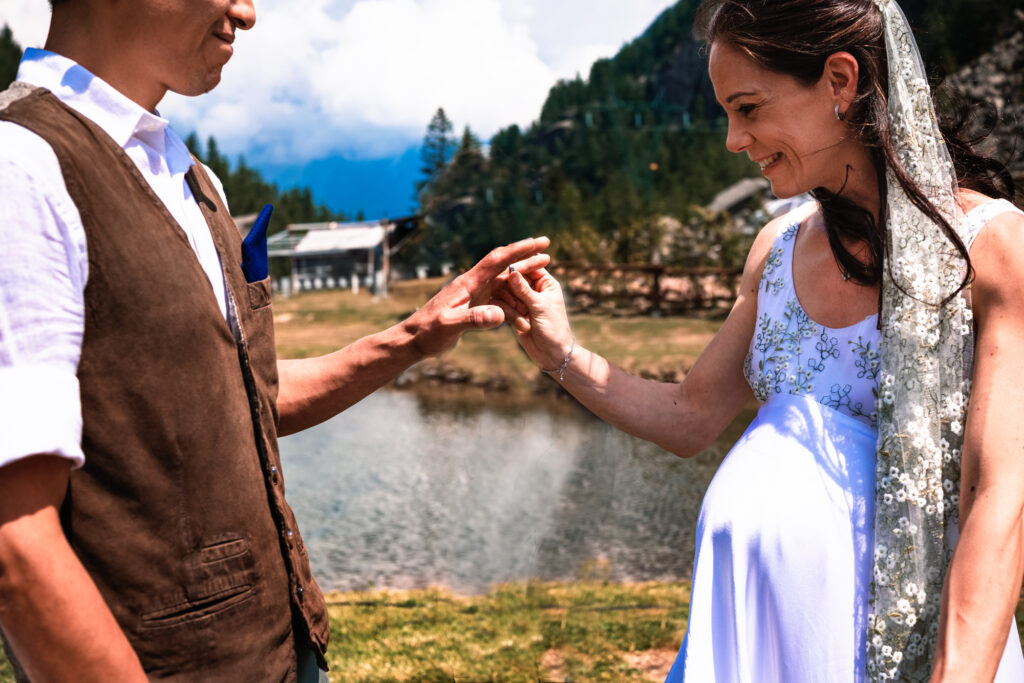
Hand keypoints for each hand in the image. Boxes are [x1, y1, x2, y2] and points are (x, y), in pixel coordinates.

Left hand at [403, 236, 550, 357]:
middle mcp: (471, 284)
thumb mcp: (449, 326)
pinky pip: (497, 301)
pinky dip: (511, 305)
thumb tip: (499, 315)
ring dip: (522, 284)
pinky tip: (523, 311)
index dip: (519, 249)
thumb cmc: (427, 333)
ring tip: (542, 281)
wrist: (412, 341)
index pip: (497, 260)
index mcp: (467, 283)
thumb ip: (473, 319)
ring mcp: (472, 295)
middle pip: (504, 267)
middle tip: (547, 253)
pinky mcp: (472, 307)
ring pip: (503, 285)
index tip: (538, 242)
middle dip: (525, 259)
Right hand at [497, 267, 574, 370]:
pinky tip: (508, 315)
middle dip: (508, 284)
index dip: (518, 265)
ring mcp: (523, 301)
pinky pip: (503, 305)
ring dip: (507, 299)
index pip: (530, 266)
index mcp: (546, 283)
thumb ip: (524, 290)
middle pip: (515, 277)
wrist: (552, 354)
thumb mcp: (540, 307)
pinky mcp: (514, 312)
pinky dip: (505, 309)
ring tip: (512, 308)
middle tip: (503, 290)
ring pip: (507, 291)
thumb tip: (511, 272)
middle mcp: (534, 289)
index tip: (504, 265)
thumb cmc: (554, 328)